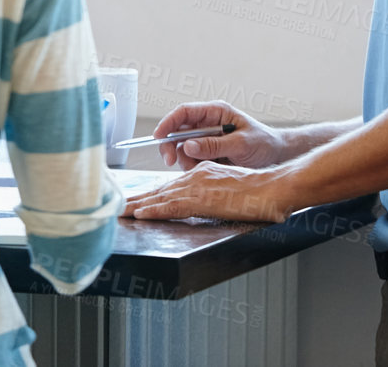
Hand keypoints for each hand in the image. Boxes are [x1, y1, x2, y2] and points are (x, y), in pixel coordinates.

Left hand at [120, 163, 299, 223]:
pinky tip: (141, 215)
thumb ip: (212, 190)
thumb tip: (203, 199)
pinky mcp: (201, 199)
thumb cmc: (258, 192)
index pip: (169, 186)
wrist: (272, 188)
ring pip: (160, 197)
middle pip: (159, 190)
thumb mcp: (229, 186)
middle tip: (115, 205)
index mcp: (201, 173)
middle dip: (137, 199)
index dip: (150, 194)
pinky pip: (172, 206)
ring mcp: (196, 187)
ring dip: (137, 205)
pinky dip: (154, 210)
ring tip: (119, 211)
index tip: (135, 202)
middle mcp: (194, 177)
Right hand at [152, 100, 287, 169]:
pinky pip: (191, 158)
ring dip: (185, 160)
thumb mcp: (241, 144)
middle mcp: (208, 123)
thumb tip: (187, 146)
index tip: (159, 137)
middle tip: (171, 161)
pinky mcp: (209, 152)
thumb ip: (214, 145)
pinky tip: (204, 171)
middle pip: (178, 130)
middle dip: (172, 146)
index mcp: (215, 112)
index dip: (168, 122)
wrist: (278, 157)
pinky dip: (193, 167)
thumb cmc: (265, 144)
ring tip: (199, 169)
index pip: (184, 112)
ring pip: (182, 147)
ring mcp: (207, 138)